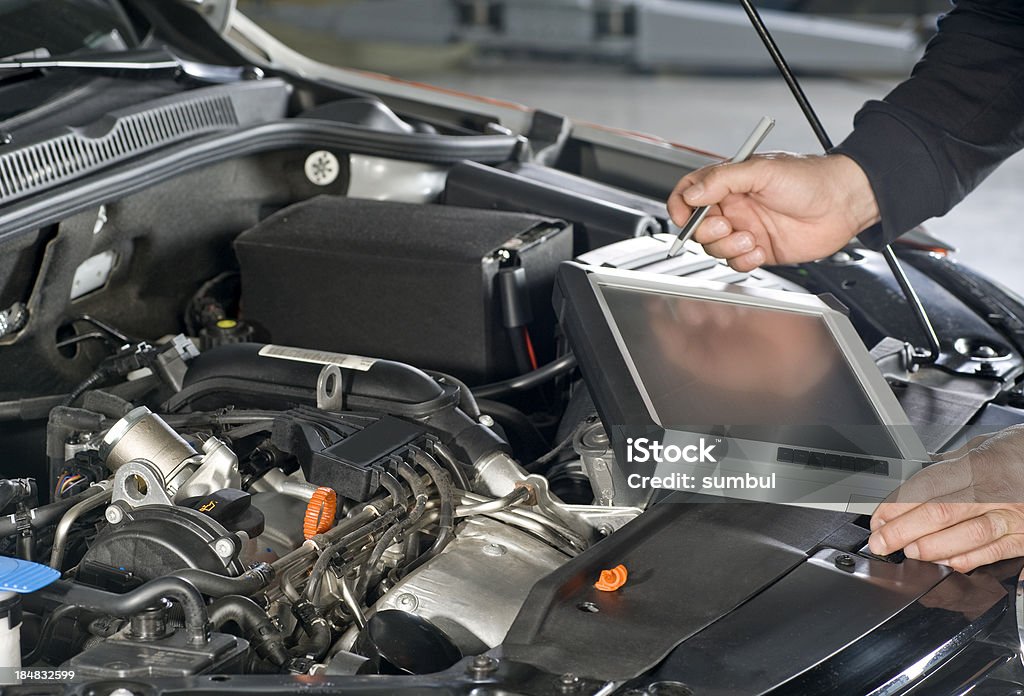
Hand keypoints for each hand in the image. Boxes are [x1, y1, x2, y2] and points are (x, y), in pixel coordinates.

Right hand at [666, 153, 880, 270]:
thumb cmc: (811, 178)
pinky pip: (737, 263)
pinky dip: (744, 260)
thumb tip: (692, 193)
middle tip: (727, 225)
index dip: (680, 205)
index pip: (690, 193)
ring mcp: (746, 229)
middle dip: (707, 231)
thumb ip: (722, 179)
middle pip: (698, 226)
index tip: (685, 215)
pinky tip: (760, 249)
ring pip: (715, 248)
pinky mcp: (759, 250)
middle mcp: (734, 207)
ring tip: (749, 238)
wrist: (844, 203)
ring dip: (728, 247)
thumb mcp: (762, 170)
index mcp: (729, 182)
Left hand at [869, 426, 1023, 571]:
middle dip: (903, 531)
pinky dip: (972, 559)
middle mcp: (996, 491)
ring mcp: (1013, 515)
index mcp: (979, 465)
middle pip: (941, 513)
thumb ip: (950, 463)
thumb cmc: (1021, 450)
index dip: (898, 505)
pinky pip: (998, 551)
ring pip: (969, 536)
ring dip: (933, 548)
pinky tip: (950, 563)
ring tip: (910, 553)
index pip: (927, 486)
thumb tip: (917, 471)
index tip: (879, 517)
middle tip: (882, 542)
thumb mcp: (982, 445)